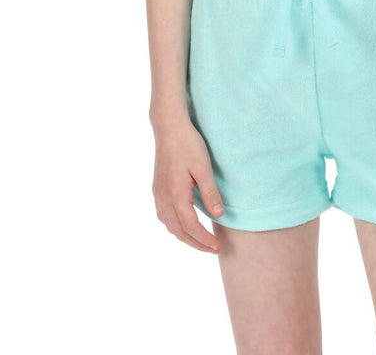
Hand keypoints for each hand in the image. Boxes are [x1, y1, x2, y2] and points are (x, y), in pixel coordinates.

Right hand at [151, 117, 225, 254]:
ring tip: (200, 240)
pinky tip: (183, 223)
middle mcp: (163, 198)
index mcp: (176, 196)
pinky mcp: (157, 187)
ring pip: (169, 225)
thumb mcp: (203, 168)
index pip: (191, 228)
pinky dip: (174, 225)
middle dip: (196, 243)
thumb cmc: (188, 144)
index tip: (217, 247)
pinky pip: (163, 215)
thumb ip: (210, 193)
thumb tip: (218, 215)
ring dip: (184, 236)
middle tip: (213, 249)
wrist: (169, 126)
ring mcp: (158, 194)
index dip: (204, 240)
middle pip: (178, 231)